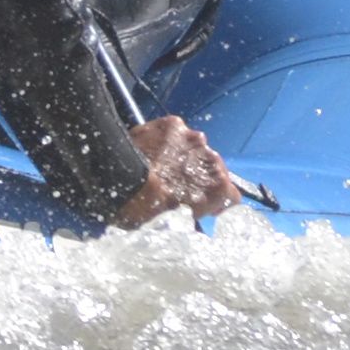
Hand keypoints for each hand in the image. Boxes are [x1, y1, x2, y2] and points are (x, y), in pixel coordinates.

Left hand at [106, 112, 239, 228]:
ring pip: (195, 149)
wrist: (119, 178)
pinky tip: (149, 148)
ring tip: (159, 164)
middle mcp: (214, 160)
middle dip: (198, 176)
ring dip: (183, 156)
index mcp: (220, 188)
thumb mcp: (175, 225)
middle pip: (212, 170)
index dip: (214, 200)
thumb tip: (186, 214)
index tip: (198, 203)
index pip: (230, 195)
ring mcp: (194, 139)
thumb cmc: (145, 209)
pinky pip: (175, 133)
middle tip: (174, 183)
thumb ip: (191, 214)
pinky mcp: (174, 124)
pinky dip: (166, 139)